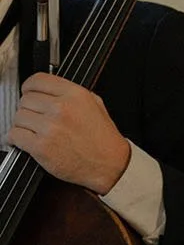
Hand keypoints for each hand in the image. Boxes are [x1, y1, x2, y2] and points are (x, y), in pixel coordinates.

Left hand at [7, 73, 133, 195]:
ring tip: (31, 130)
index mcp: (75, 95)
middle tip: (34, 117)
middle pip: (25, 100)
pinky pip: (14, 135)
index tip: (28, 93)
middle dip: (28, 109)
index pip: (37, 80)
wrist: (108, 164)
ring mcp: (50, 127)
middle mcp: (61, 108)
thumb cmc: (102, 138)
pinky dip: (14, 139)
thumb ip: (72, 94)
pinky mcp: (40, 147)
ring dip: (21, 124)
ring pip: (18, 117)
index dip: (29, 87)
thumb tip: (51, 90)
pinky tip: (23, 140)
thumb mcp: (96, 104)